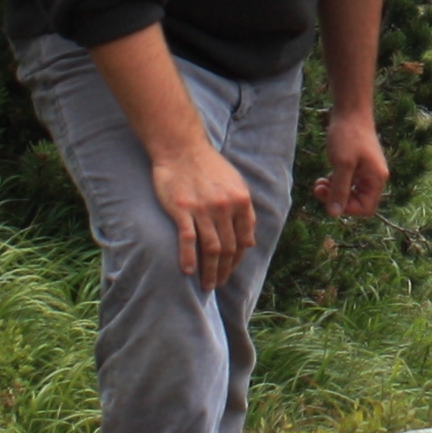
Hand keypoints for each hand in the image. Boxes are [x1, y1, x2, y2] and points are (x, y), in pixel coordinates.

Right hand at [151, 139, 257, 284]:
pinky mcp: (183, 209)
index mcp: (241, 200)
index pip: (244, 239)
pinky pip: (188, 240)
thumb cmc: (207, 165)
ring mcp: (204, 209)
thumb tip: (249, 240)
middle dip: (225, 270)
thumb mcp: (234, 184)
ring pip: (211, 249)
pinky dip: (189, 258)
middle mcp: (226, 206)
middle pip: (228, 248)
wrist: (181, 147)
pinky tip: (188, 271)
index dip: (238, 259)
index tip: (230, 270)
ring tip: (207, 285)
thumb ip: (243, 210)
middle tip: (218, 284)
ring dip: (210, 271)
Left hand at [313, 115, 391, 220]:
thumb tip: (334, 213)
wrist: (350, 110)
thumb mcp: (342, 164)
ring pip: (349, 192)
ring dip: (333, 191)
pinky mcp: (357, 164)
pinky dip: (334, 182)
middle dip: (337, 199)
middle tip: (318, 189)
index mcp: (376, 179)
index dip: (347, 208)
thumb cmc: (348, 135)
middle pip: (357, 202)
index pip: (366, 208)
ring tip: (319, 183)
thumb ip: (339, 190)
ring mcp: (365, 171)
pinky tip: (324, 177)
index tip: (330, 198)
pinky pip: (347, 182)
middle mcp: (374, 177)